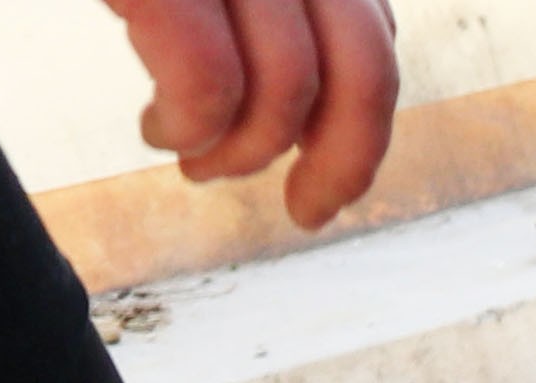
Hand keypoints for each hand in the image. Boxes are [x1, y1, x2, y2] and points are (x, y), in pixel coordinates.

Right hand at [100, 0, 404, 229]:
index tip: (322, 182)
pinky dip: (193, 127)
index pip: (373, 42)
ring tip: (191, 155)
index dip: (360, 128)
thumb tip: (311, 114)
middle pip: (363, 69)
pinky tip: (162, 129)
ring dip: (242, 151)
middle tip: (303, 210)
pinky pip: (207, 76)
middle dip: (344, 163)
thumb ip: (265, 9)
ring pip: (287, 85)